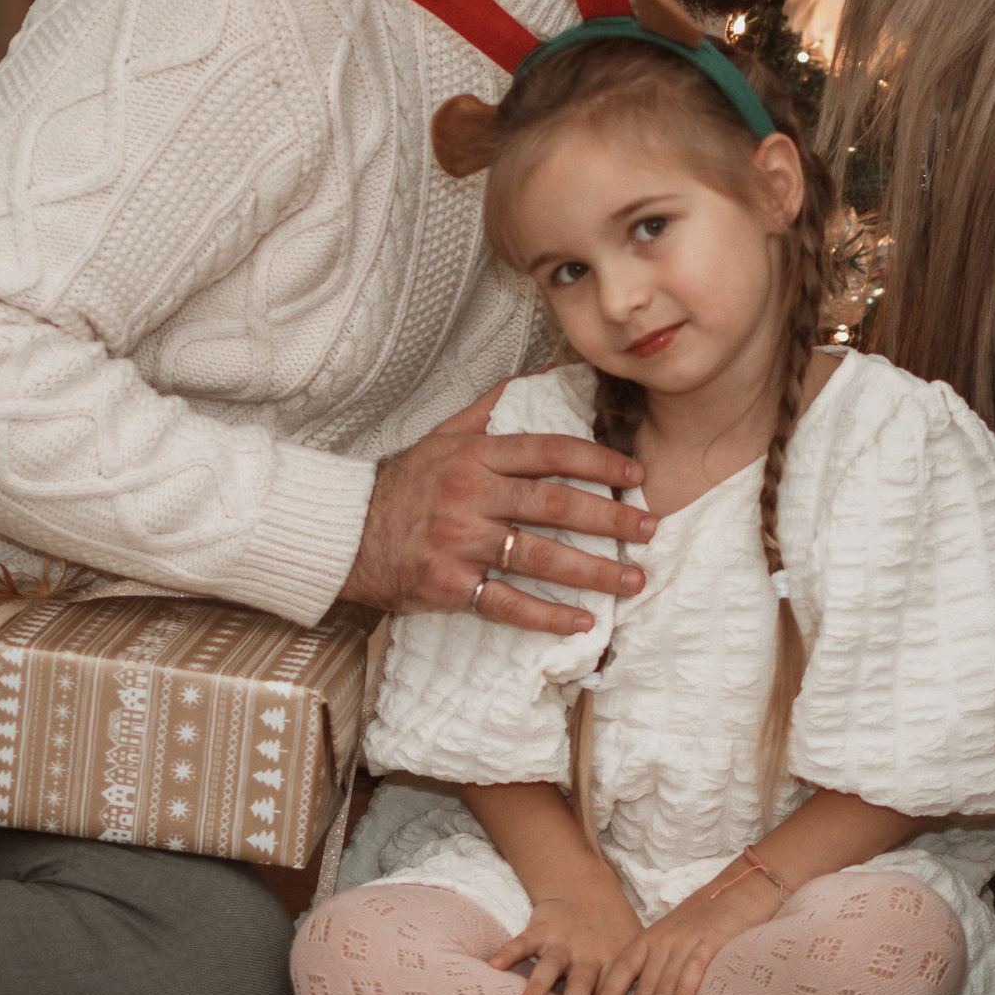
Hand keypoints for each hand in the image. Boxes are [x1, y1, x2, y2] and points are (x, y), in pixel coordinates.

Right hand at [341, 384, 657, 633]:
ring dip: (594, 572)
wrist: (344, 534)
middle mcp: (471, 496)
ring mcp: (460, 542)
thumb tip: (547, 373)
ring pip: (539, 557)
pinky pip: (507, 603)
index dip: (597, 460)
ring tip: (634, 581)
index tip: (634, 474)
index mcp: (475, 457)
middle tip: (650, 528)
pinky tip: (583, 621)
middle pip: (554, 506)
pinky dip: (547, 615)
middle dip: (610, 519)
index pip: (548, 452)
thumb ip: (495, 407)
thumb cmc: (402, 484)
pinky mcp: (448, 584)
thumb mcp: (444, 435)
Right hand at [491, 880, 644, 994]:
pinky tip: (493, 966)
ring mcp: (563, 941)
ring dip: (539, 987)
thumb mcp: (633, 952)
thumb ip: (635, 987)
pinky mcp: (540, 929)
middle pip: (580, 987)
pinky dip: (508, 952)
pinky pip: (522, 941)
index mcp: (614, 962)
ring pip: (550, 966)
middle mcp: (588, 953)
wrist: (586, 888)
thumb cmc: (612, 933)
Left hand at [592, 867, 780, 994]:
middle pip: (643, 988)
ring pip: (666, 986)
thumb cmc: (704, 920)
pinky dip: (686, 991)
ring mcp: (687, 940)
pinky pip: (695, 968)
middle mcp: (663, 940)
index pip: (620, 969)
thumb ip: (655, 964)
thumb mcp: (671, 937)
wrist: (742, 887)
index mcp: (648, 939)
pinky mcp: (714, 940)